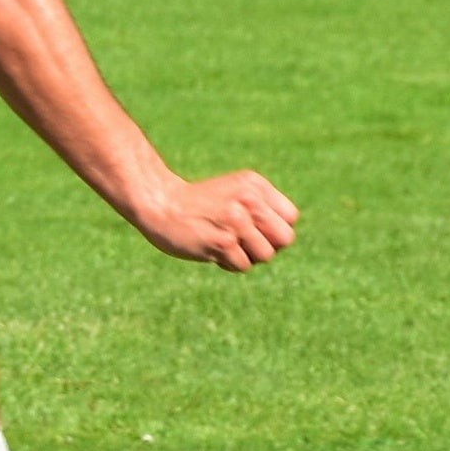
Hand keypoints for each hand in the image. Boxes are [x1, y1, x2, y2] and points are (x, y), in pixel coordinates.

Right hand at [128, 170, 297, 271]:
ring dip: (247, 257)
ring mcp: (235, 221)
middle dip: (268, 246)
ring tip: (226, 245)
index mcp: (254, 184)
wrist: (159, 203)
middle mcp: (248, 200)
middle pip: (284, 238)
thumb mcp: (235, 192)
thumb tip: (282, 241)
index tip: (254, 228)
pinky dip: (229, 264)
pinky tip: (212, 251)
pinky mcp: (222, 242)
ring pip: (266, 255)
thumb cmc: (199, 203)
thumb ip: (262, 209)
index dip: (275, 229)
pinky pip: (243, 266)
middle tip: (243, 241)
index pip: (290, 217)